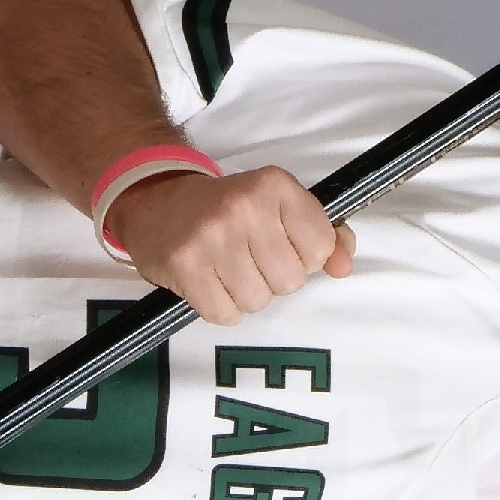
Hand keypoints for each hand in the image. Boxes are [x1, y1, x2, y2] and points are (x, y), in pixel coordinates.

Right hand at [109, 165, 353, 325]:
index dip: (304, 256)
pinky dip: (221, 308)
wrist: (156, 203)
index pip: (321, 247)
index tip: (281, 245)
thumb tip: (344, 266)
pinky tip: (210, 282)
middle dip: (273, 279)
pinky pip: (224, 314)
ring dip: (246, 295)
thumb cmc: (226, 210)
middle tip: (248, 258)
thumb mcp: (278, 206)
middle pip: (290, 281)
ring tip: (227, 269)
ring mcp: (212, 236)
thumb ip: (322, 234)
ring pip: (258, 301)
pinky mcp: (184, 265)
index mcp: (274, 185)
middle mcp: (244, 207)